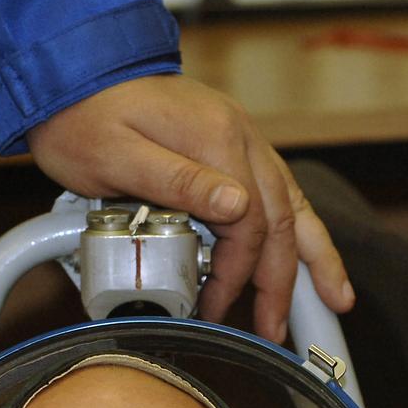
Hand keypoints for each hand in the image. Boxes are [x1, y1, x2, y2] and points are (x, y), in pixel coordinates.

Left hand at [25, 74, 353, 342]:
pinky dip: (297, 231)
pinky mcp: (229, 149)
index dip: (236, 276)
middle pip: (283, 221)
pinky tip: (306, 256)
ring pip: (293, 206)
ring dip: (312, 257)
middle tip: (278, 331)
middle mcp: (239, 139)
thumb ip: (179, 181)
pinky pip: (278, 195)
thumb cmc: (86, 118)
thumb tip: (237, 207)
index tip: (215, 308)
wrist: (75, 75)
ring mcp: (239, 143)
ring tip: (333, 298)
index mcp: (218, 142)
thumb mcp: (119, 155)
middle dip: (286, 283)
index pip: (249, 225)